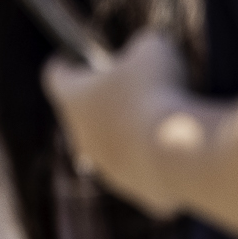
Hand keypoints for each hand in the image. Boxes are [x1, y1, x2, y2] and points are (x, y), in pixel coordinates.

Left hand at [42, 29, 189, 214]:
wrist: (181, 153)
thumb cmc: (157, 92)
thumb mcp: (152, 48)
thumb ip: (141, 46)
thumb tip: (147, 52)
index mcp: (72, 99)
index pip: (55, 76)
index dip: (66, 63)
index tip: (74, 56)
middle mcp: (82, 138)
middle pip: (82, 114)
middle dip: (101, 99)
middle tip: (124, 83)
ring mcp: (109, 169)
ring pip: (113, 146)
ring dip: (129, 132)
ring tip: (155, 115)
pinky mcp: (140, 192)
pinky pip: (146, 169)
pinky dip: (158, 157)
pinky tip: (177, 146)